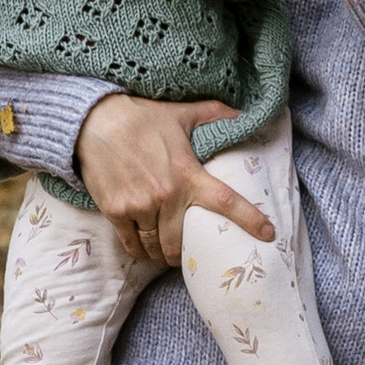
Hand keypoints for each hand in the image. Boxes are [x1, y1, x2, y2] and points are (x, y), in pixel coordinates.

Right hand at [76, 93, 276, 265]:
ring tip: (163, 251)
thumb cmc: (141, 117)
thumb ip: (214, 114)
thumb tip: (243, 111)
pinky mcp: (117, 211)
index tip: (270, 234)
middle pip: (182, 242)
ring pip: (157, 247)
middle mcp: (166, 195)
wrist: (94, 120)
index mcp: (188, 173)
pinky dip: (140, 250)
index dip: (250, 219)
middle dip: (184, 252)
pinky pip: (133, 245)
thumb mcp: (181, 113)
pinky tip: (143, 247)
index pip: (226, 201)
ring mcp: (139, 206)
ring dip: (162, 254)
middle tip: (185, 249)